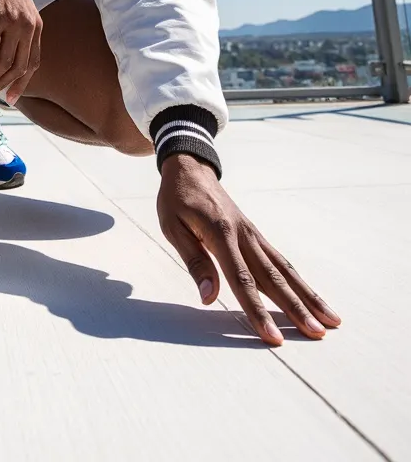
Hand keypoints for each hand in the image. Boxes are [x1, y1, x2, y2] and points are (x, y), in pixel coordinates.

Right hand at [0, 0, 42, 103]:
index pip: (33, 63)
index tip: (10, 98)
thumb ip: (18, 30)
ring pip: (3, 61)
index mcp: (36, 27)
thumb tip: (7, 55)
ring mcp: (13, 22)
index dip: (21, 83)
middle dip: (0, 84)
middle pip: (17, 67)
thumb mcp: (18, 9)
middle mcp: (28, 27)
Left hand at [157, 154, 340, 344]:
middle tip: (318, 335)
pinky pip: (280, 261)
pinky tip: (311, 297)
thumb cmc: (177, 198)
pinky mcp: (256, 236)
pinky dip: (298, 281)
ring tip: (331, 320)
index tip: (273, 337)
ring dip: (308, 296)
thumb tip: (209, 298)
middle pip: (273, 279)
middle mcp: (245, 235)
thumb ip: (195, 262)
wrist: (190, 167)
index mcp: (221, 234)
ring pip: (285, 270)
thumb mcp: (173, 227)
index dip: (258, 311)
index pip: (242, 280)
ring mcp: (254, 235)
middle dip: (296, 309)